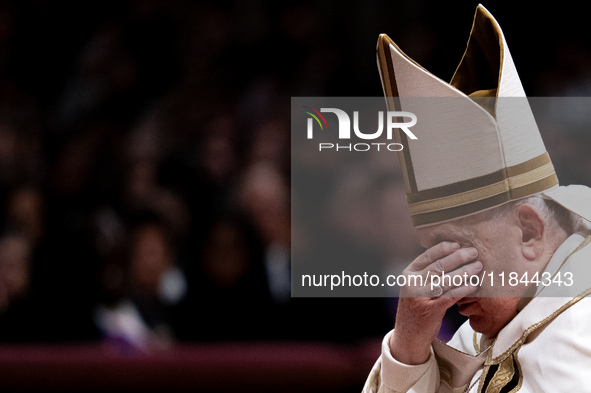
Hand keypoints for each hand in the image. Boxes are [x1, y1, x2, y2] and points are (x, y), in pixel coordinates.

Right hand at [389, 241, 481, 364]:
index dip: (443, 249)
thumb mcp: (415, 287)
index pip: (427, 256)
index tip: (457, 244)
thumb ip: (426, 273)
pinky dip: (464, 288)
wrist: (409, 335)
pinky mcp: (431, 310)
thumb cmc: (416, 307)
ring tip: (478, 266)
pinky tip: (474, 284)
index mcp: (408, 274)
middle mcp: (412, 284)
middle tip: (473, 252)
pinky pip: (451, 295)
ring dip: (465, 272)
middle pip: (438, 266)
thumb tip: (450, 256)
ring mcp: (421, 297)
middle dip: (458, 257)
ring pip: (446, 280)